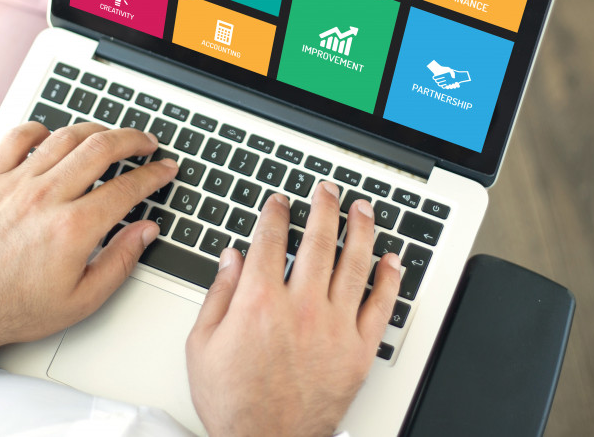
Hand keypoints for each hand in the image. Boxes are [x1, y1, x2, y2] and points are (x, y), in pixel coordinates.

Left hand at [0, 121, 176, 349]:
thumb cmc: (17, 307)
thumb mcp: (82, 299)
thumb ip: (121, 261)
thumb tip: (146, 230)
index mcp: (73, 228)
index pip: (128, 187)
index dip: (154, 174)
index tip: (165, 169)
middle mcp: (47, 197)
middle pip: (102, 147)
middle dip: (134, 140)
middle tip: (147, 143)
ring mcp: (17, 184)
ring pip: (65, 136)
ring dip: (97, 130)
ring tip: (111, 136)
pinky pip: (17, 138)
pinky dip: (39, 129)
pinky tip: (53, 136)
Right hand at [186, 183, 401, 436]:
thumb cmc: (234, 402)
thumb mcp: (202, 345)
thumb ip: (218, 295)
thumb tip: (231, 258)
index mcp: (259, 302)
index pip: (271, 240)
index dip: (275, 214)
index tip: (279, 203)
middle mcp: (301, 307)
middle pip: (318, 241)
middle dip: (323, 208)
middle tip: (327, 191)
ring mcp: (334, 327)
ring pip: (354, 263)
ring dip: (360, 229)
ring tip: (362, 209)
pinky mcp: (358, 350)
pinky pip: (381, 305)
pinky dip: (389, 279)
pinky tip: (391, 260)